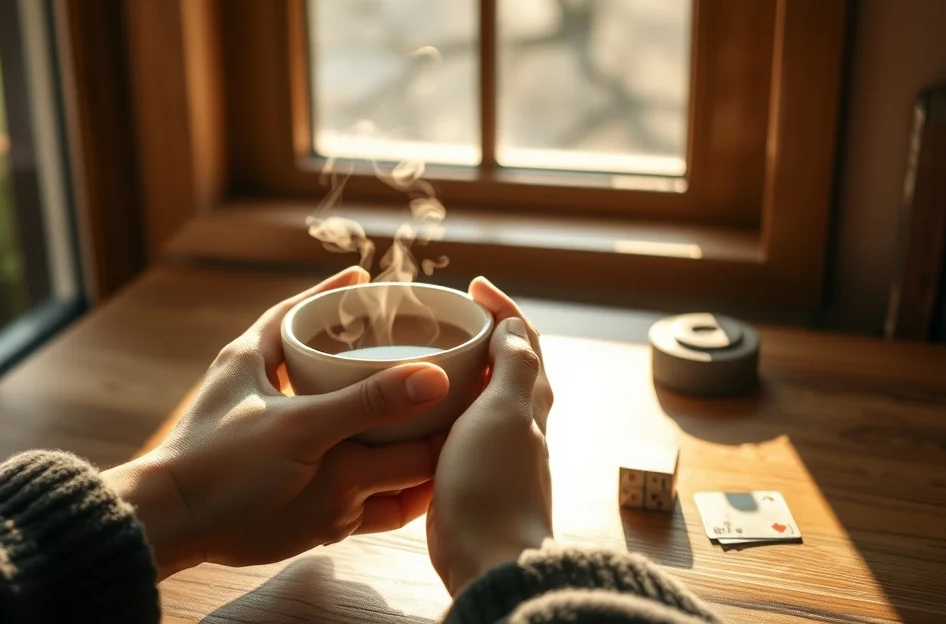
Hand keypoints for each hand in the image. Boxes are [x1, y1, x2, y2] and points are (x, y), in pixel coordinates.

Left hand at [104, 267, 449, 577]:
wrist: (175, 529)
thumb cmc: (219, 465)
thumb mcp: (298, 427)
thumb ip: (365, 402)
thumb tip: (433, 379)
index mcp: (252, 360)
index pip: (294, 312)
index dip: (330, 293)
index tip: (363, 277)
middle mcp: (264, 394)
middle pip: (320, 360)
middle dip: (362, 352)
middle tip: (405, 340)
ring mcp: (273, 437)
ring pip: (328, 410)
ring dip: (368, 408)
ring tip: (414, 397)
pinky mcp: (280, 478)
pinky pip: (328, 456)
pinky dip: (362, 455)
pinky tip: (394, 457)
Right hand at [426, 277, 554, 595]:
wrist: (486, 556)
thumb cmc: (495, 484)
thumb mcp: (505, 412)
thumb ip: (514, 367)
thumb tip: (514, 327)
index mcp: (530, 400)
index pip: (524, 339)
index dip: (503, 307)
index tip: (474, 287)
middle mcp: (519, 422)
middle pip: (507, 364)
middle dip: (483, 334)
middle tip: (447, 317)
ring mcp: (494, 450)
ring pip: (480, 396)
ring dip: (459, 370)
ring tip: (425, 355)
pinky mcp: (469, 474)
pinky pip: (456, 428)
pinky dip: (441, 407)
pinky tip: (415, 410)